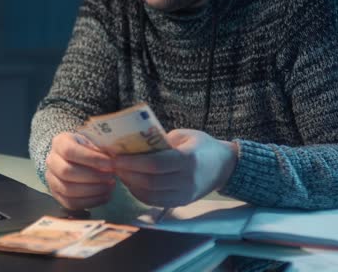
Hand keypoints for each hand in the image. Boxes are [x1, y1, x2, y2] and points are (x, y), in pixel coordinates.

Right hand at [45, 132, 115, 209]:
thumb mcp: (95, 141)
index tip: (111, 164)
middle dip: (93, 177)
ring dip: (93, 190)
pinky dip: (90, 202)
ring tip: (110, 187)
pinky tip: (105, 196)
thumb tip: (114, 159)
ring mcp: (51, 179)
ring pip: (68, 190)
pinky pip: (71, 203)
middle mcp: (51, 161)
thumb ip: (102, 148)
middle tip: (111, 177)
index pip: (70, 151)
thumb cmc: (90, 148)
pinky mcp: (57, 195)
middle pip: (67, 172)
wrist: (80, 157)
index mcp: (60, 142)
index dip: (91, 159)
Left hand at [113, 129, 237, 206]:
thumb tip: (133, 144)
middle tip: (113, 165)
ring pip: (151, 195)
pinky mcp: (182, 202)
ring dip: (131, 185)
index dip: (132, 162)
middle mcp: (187, 179)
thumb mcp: (184, 135)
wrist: (224, 166)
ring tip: (120, 174)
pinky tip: (132, 183)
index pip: (155, 164)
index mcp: (188, 159)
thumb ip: (160, 141)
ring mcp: (185, 194)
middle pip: (150, 182)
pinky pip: (156, 202)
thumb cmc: (202, 145)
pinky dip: (140, 194)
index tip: (116, 157)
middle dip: (127, 174)